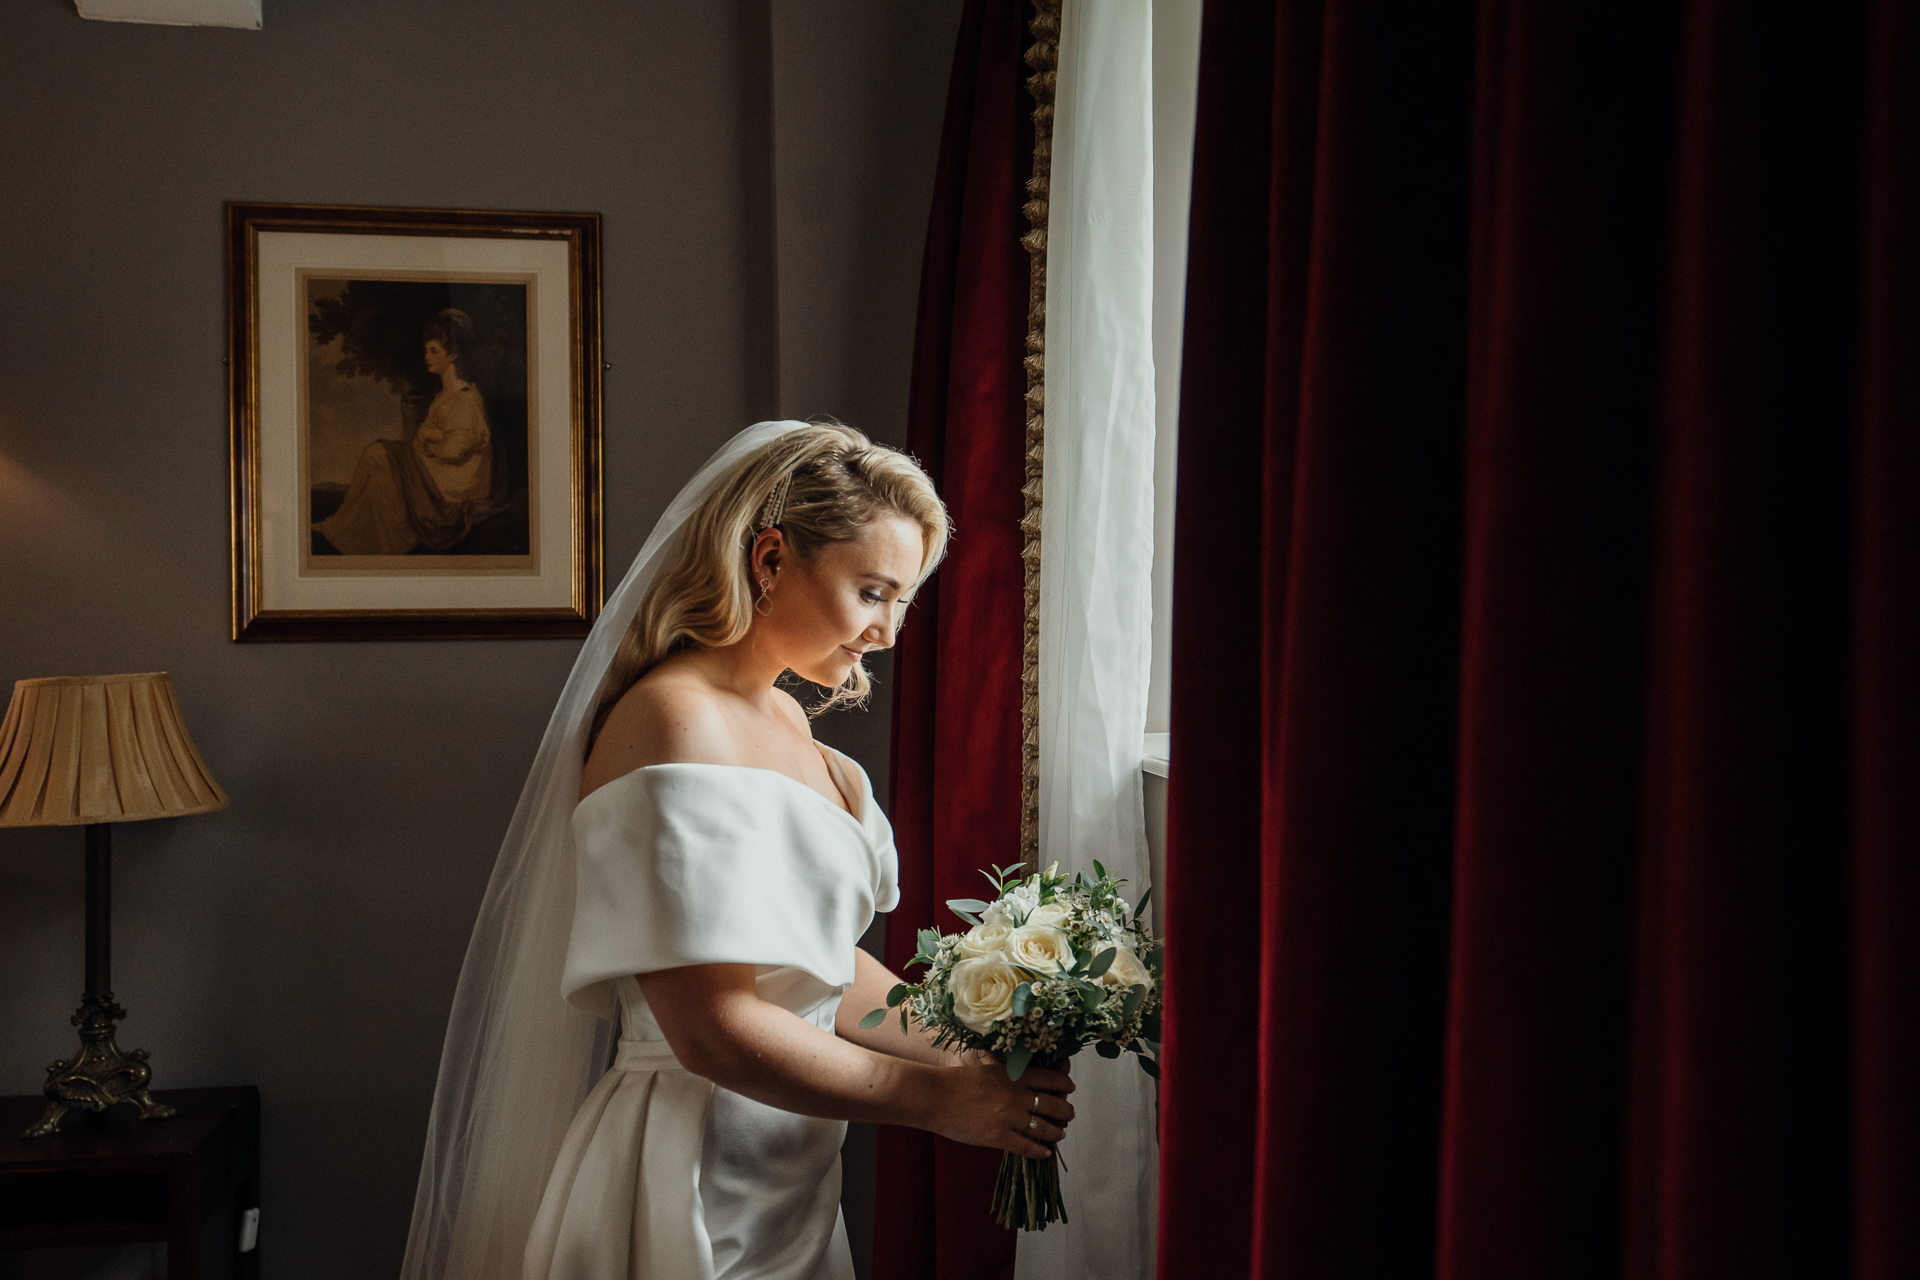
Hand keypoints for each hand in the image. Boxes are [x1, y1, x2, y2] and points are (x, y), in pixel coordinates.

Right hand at [932, 1061, 1075, 1159]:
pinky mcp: (999, 1138)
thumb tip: (1021, 1072)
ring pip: (1044, 1128)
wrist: (935, 1096)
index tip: (1069, 1088)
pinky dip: (1039, 1151)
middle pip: (1054, 1104)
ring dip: (1056, 1131)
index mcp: (1015, 1075)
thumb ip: (1006, 1069)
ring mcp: (1009, 1118)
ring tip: (1060, 1133)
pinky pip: (1027, 1147)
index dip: (1064, 1084)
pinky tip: (1044, 1153)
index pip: (1051, 1078)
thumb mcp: (987, 1065)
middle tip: (1069, 1114)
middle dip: (1066, 1110)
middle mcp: (1017, 1096)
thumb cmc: (957, 1079)